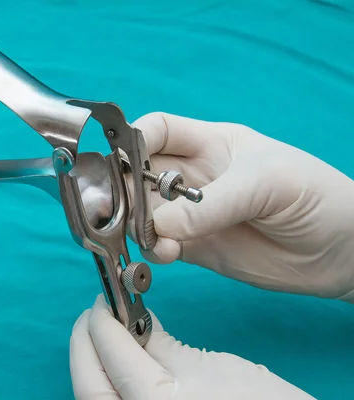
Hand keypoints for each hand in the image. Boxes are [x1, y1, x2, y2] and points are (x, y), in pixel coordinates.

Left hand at [70, 295, 313, 399]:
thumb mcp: (210, 366)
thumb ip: (161, 345)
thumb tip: (132, 322)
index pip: (114, 356)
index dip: (101, 323)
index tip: (103, 300)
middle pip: (89, 387)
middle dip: (82, 346)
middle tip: (92, 316)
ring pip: (95, 399)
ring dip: (91, 364)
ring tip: (101, 334)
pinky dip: (108, 382)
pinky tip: (117, 360)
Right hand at [127, 112, 353, 301]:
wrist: (343, 253)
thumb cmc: (315, 196)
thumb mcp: (267, 183)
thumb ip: (212, 204)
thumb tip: (160, 225)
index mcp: (211, 144)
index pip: (157, 131)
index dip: (133, 140)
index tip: (123, 162)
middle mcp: (192, 176)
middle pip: (138, 172)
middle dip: (125, 187)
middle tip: (127, 209)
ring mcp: (191, 214)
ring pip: (143, 212)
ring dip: (138, 224)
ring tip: (157, 238)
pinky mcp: (194, 248)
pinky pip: (159, 245)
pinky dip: (154, 250)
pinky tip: (169, 254)